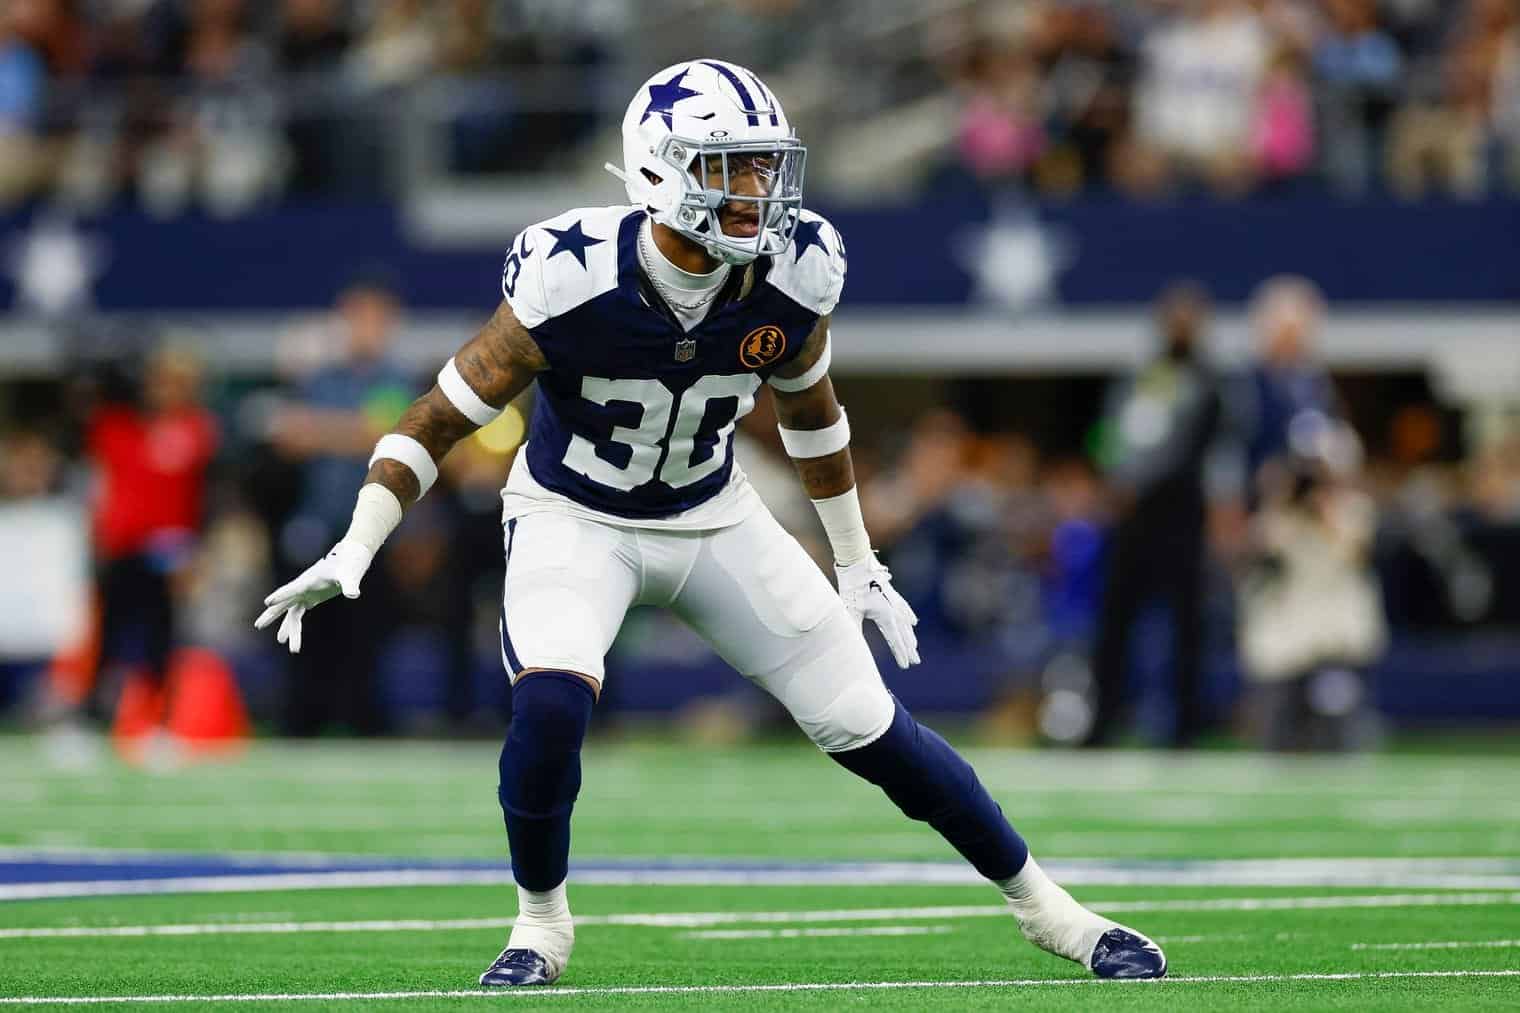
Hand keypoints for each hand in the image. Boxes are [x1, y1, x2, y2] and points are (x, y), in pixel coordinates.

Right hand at [254, 540, 373, 653]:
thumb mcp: (350, 575)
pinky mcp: (311, 597)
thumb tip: (353, 594)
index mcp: (309, 580)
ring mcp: (305, 593)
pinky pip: (298, 614)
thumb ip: (350, 584)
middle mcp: (303, 587)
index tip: (268, 603)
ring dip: (287, 628)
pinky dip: (294, 626)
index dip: (282, 595)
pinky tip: (288, 638)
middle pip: (284, 603)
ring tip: (280, 642)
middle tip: (258, 626)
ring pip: (291, 613)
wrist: (350, 558)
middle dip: (272, 614)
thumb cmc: (349, 564)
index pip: (293, 589)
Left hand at [835, 555, 919, 667]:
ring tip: (915, 647)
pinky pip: (905, 609)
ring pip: (906, 623)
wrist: (858, 564)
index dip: (900, 654)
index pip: (895, 640)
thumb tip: (853, 647)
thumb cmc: (852, 587)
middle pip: (904, 633)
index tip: (906, 666)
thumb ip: (854, 629)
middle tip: (916, 662)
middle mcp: (893, 610)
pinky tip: (913, 622)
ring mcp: (895, 601)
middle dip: (909, 649)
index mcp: (885, 615)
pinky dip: (909, 618)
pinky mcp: (892, 594)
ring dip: (910, 636)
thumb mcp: (850, 610)